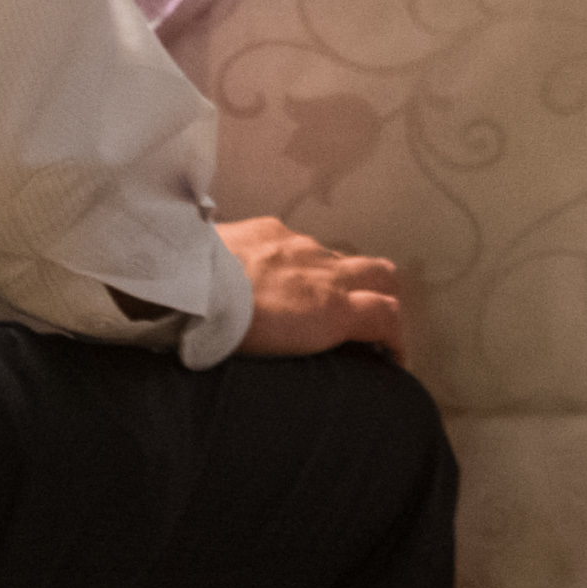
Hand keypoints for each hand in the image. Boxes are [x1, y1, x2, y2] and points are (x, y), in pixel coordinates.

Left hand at [223, 215, 407, 365]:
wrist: (188, 283)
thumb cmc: (229, 332)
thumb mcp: (283, 354)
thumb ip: (317, 337)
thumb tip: (331, 342)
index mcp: (332, 308)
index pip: (388, 314)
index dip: (397, 338)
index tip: (393, 359)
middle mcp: (327, 270)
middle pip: (382, 274)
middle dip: (386, 296)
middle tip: (372, 320)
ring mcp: (300, 244)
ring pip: (337, 258)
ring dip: (337, 279)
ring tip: (311, 299)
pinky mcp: (270, 227)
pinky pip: (297, 244)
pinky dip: (297, 262)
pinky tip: (270, 273)